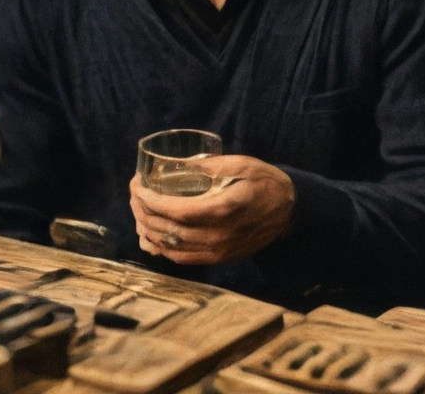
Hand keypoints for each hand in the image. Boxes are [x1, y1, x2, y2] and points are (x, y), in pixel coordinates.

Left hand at [130, 154, 294, 265]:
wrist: (289, 211)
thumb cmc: (265, 182)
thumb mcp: (240, 164)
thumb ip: (208, 166)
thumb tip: (174, 165)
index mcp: (224, 210)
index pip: (178, 211)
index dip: (152, 201)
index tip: (138, 187)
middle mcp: (218, 236)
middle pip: (170, 230)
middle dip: (144, 212)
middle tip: (135, 193)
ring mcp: (217, 252)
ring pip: (172, 247)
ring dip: (148, 230)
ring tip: (138, 211)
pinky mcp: (218, 259)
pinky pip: (182, 259)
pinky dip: (162, 248)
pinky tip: (151, 235)